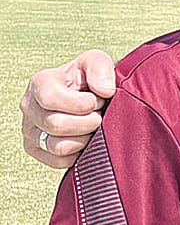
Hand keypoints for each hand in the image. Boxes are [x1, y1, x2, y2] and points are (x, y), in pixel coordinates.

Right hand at [21, 50, 116, 168]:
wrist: (89, 96)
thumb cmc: (91, 78)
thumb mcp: (97, 62)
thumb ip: (101, 69)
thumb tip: (104, 91)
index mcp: (39, 83)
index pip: (51, 98)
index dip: (81, 103)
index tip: (97, 100)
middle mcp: (29, 106)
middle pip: (56, 124)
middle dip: (88, 122)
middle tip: (99, 115)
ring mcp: (30, 130)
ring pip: (58, 146)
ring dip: (85, 138)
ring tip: (93, 127)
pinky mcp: (36, 149)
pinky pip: (58, 161)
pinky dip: (78, 154)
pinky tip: (86, 139)